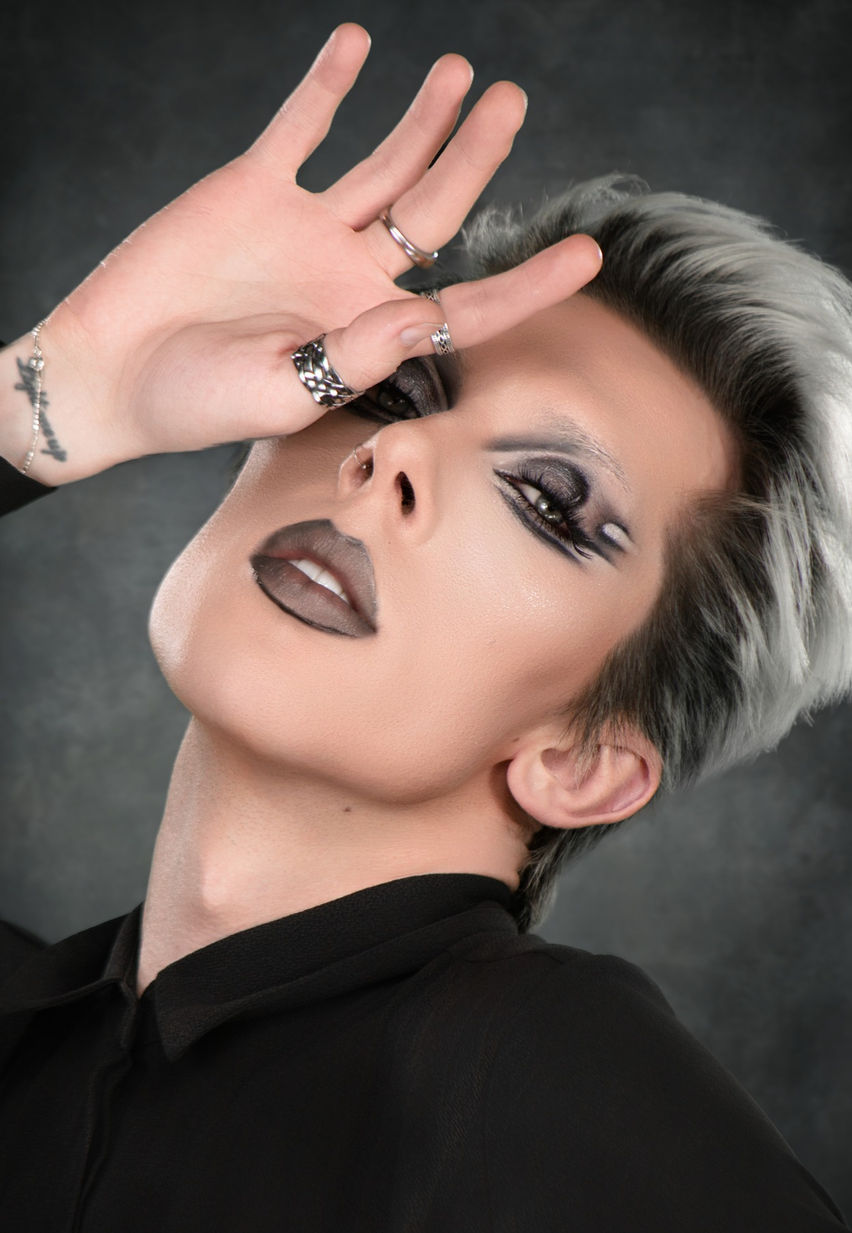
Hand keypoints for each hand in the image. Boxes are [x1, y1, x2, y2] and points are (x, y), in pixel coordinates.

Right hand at [4, 24, 600, 483]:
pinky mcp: (251, 189)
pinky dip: (326, 88)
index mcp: (367, 333)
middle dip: (474, 158)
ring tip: (464, 75)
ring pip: (382, 164)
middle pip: (432, 211)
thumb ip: (356, 356)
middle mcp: (348, 276)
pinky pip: (299, 128)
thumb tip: (429, 317)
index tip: (586, 253)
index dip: (527, 285)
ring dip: (422, 119)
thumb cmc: (194, 403)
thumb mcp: (281, 394)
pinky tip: (356, 47)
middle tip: (512, 103)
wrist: (111, 371)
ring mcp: (304, 228)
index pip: (464, 307)